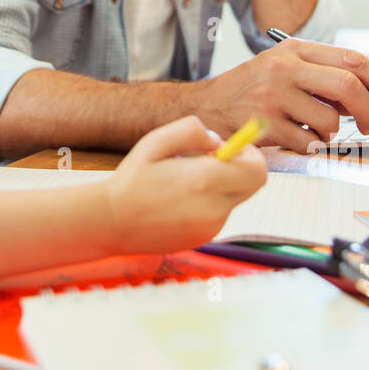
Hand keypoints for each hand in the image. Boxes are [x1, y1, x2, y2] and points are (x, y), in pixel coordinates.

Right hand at [104, 114, 266, 253]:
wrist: (112, 223)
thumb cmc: (132, 179)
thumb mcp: (155, 141)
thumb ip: (191, 131)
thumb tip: (217, 141)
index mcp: (204, 180)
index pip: (256, 170)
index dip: (251, 154)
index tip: (235, 147)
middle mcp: (213, 207)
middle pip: (253, 185)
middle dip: (240, 168)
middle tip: (213, 160)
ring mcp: (210, 227)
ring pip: (234, 199)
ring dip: (221, 186)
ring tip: (184, 182)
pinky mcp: (203, 238)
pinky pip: (219, 214)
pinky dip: (209, 203)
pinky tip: (178, 201)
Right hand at [195, 37, 368, 154]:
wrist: (204, 107)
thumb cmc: (251, 89)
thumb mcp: (285, 68)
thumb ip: (324, 77)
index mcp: (294, 49)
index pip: (353, 59)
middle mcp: (284, 68)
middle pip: (349, 87)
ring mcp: (272, 96)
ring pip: (330, 121)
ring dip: (331, 132)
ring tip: (313, 128)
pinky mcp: (263, 125)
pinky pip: (307, 142)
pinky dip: (309, 145)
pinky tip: (294, 137)